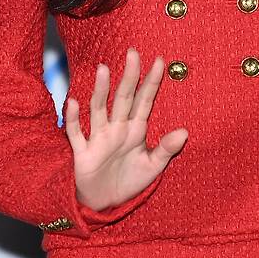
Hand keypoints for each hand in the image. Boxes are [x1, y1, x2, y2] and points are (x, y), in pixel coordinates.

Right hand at [64, 47, 188, 211]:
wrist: (104, 204)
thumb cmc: (129, 180)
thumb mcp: (152, 167)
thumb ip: (166, 149)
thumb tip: (185, 131)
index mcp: (135, 129)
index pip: (144, 100)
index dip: (151, 81)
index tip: (160, 61)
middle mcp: (117, 128)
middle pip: (123, 97)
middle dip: (129, 76)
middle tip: (133, 52)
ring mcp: (99, 138)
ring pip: (99, 109)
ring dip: (101, 90)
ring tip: (103, 69)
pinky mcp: (83, 152)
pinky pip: (76, 133)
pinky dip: (73, 118)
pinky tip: (73, 102)